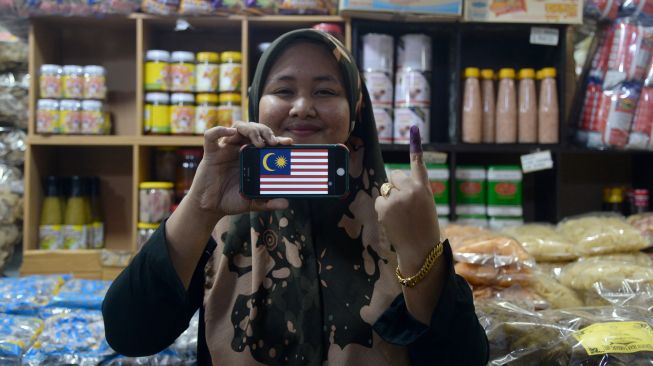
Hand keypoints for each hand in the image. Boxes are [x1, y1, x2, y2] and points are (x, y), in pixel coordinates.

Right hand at [187, 121, 292, 217]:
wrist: (211, 208)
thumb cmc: (232, 201)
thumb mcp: (253, 203)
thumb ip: (268, 202)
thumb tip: (285, 204)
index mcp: (252, 157)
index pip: (266, 140)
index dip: (277, 138)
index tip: (288, 142)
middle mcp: (240, 149)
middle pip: (254, 129)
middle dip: (265, 131)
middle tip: (273, 143)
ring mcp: (226, 150)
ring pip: (238, 127)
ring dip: (250, 129)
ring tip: (259, 142)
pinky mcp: (211, 154)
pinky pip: (211, 137)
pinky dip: (220, 130)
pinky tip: (230, 132)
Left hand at [374, 126, 440, 267]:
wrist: (420, 248)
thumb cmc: (425, 226)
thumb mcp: (426, 204)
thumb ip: (415, 190)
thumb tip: (395, 181)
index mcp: (424, 188)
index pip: (418, 164)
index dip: (416, 146)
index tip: (414, 128)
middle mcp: (410, 190)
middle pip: (395, 176)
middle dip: (397, 186)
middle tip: (406, 204)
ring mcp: (395, 199)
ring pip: (386, 189)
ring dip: (391, 199)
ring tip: (401, 215)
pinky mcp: (384, 208)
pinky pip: (380, 201)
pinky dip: (384, 209)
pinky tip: (393, 220)